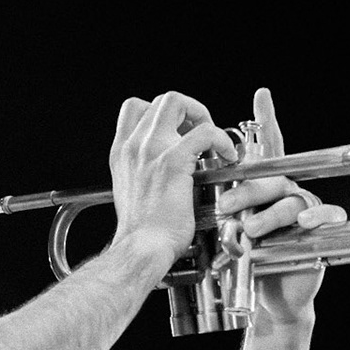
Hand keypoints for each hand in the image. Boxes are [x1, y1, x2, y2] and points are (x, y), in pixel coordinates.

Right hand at [109, 91, 237, 265]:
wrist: (142, 249)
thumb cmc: (143, 234)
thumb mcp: (132, 194)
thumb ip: (143, 174)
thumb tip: (163, 171)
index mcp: (122, 153)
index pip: (136, 109)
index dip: (162, 113)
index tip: (179, 132)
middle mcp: (133, 146)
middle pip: (160, 100)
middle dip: (187, 110)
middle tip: (201, 133)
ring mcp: (151, 150)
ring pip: (176, 102)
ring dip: (201, 115)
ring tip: (213, 141)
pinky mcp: (172, 161)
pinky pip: (204, 132)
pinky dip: (221, 139)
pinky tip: (227, 157)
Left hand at [213, 87, 346, 324]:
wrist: (273, 293)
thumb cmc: (250, 259)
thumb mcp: (230, 230)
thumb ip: (222, 207)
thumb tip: (195, 190)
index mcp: (264, 187)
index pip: (263, 150)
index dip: (265, 121)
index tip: (262, 95)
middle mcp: (285, 192)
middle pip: (269, 178)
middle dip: (246, 190)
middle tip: (225, 206)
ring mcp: (303, 208)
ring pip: (289, 199)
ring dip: (268, 214)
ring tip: (249, 230)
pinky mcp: (320, 228)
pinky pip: (323, 215)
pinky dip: (313, 217)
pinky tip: (301, 223)